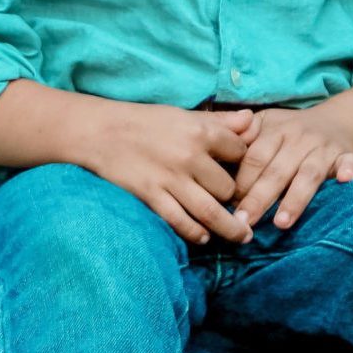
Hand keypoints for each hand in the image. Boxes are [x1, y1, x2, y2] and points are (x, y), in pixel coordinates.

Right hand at [78, 103, 258, 246]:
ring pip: (211, 212)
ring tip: (242, 235)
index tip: (243, 173)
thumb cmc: (145, 121)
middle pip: (228, 188)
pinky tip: (204, 237)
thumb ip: (219, 121)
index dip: (245, 163)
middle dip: (234, 198)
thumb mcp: (183, 115)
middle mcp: (189, 156)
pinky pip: (181, 222)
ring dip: (230, 228)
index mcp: (199, 131)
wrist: (100, 131)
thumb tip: (251, 119)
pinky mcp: (152, 196)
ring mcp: (170, 179)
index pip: (240, 152)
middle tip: (239, 206)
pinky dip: (196, 233)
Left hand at [232, 103, 352, 230]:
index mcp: (275, 130)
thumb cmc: (291, 131)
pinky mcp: (347, 155)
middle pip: (277, 170)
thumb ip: (242, 136)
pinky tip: (344, 181)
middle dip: (259, 198)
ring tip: (281, 223)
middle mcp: (299, 137)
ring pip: (309, 174)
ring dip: (296, 198)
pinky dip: (348, 170)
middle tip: (244, 223)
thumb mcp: (266, 124)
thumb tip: (215, 150)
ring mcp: (324, 147)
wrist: (336, 121)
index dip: (241, 182)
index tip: (227, 206)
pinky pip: (350, 163)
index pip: (254, 157)